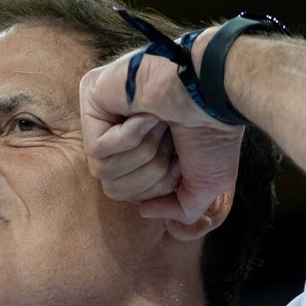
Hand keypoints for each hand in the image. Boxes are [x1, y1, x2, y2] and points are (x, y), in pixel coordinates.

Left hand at [79, 26, 243, 224]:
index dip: (158, 187)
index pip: (127, 194)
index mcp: (140, 150)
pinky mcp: (90, 96)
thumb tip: (143, 211)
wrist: (215, 93)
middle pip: (112, 188)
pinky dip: (129, 136)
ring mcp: (101, 111)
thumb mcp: (205, 184)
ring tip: (161, 124)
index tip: (181, 160)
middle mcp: (117, 131)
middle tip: (171, 141)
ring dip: (142, 152)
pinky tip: (148, 114)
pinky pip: (96, 148)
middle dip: (149, 173)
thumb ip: (178, 207)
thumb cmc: (213, 133)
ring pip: (102, 169)